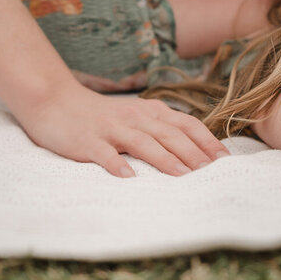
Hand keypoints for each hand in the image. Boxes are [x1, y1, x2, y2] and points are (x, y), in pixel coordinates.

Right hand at [12, 81, 229, 177]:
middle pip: (169, 134)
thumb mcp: (137, 117)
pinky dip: (117, 165)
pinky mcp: (89, 141)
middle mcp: (135, 117)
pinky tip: (128, 179)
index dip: (206, 141)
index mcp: (150, 111)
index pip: (185, 124)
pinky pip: (105, 154)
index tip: (224, 160)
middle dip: (192, 153)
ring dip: (164, 158)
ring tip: (182, 175)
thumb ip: (162, 129)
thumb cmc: (103, 116)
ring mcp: (111, 129)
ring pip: (142, 142)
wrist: (57, 102)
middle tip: (211, 172)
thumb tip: (196, 152)